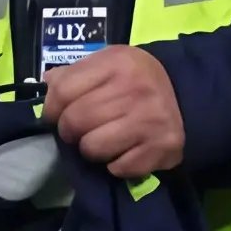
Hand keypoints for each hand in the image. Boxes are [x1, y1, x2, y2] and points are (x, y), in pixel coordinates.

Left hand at [42, 45, 183, 178]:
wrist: (184, 95)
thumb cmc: (134, 80)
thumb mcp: (106, 64)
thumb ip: (74, 73)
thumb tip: (47, 84)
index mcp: (117, 62)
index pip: (62, 91)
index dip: (52, 109)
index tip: (56, 115)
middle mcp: (135, 89)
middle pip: (74, 122)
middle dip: (70, 132)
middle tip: (81, 130)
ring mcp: (150, 119)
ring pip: (92, 148)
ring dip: (92, 150)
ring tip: (104, 140)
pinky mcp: (163, 146)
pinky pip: (118, 168)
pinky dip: (116, 165)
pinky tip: (125, 151)